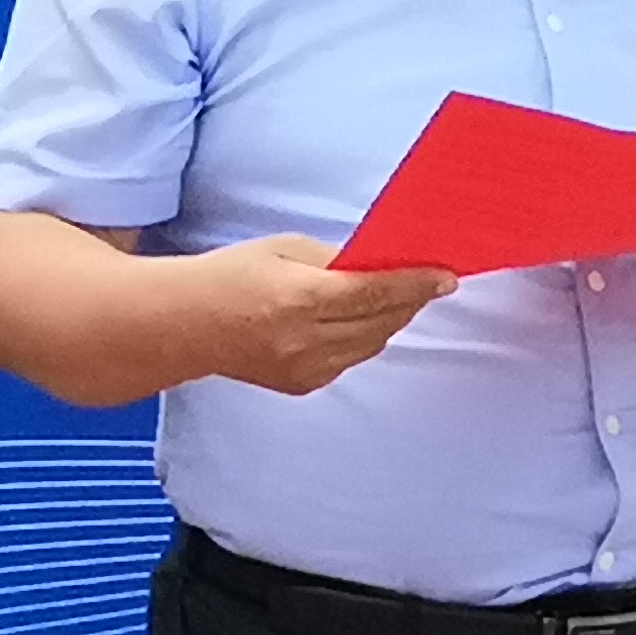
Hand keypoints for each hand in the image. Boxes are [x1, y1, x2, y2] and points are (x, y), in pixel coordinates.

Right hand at [174, 235, 458, 397]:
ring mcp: (305, 370)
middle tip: (430, 282)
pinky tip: (361, 321)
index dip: (416, 284)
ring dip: (391, 321)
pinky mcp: (303, 386)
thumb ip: (335, 259)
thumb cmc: (233, 275)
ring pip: (372, 346)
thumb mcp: (284, 249)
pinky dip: (364, 339)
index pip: (374, 292)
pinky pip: (350, 361)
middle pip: (381, 323)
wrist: (189, 324)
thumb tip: (380, 266)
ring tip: (400, 298)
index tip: (446, 276)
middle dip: (410, 301)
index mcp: (300, 299)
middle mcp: (305, 341)